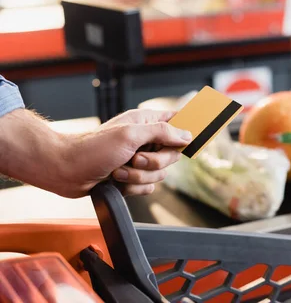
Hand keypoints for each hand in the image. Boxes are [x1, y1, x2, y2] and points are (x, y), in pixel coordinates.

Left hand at [57, 109, 192, 197]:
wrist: (65, 171)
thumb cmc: (92, 148)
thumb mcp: (131, 135)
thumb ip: (162, 132)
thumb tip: (187, 134)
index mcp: (146, 121)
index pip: (179, 119)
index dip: (192, 125)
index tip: (208, 127)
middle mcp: (145, 139)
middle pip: (173, 152)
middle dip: (155, 161)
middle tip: (136, 158)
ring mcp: (139, 158)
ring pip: (161, 172)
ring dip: (140, 176)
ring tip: (119, 170)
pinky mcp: (132, 176)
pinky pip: (149, 185)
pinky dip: (134, 187)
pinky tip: (117, 181)